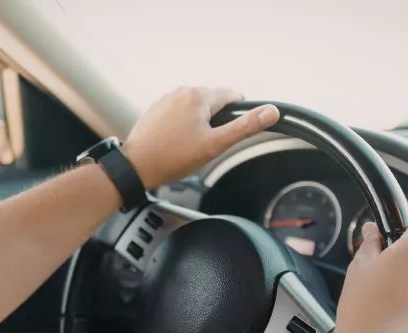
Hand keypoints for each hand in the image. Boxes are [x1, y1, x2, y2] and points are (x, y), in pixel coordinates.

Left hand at [122, 87, 279, 188]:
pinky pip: (179, 114)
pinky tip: (177, 144)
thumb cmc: (173, 157)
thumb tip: (271, 112)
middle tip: (209, 146)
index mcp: (199, 95)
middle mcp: (182, 91)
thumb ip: (245, 127)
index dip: (239, 115)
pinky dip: (183, 126)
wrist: (136, 167)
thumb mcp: (216, 144)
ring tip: (191, 147)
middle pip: (214, 102)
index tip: (232, 133)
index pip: (233, 96)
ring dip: (200, 124)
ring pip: (196, 108)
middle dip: (217, 122)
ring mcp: (166, 99)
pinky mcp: (156, 110)